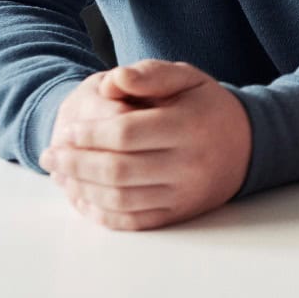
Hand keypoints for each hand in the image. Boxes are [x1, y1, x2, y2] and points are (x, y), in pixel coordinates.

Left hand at [41, 60, 251, 230]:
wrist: (247, 145)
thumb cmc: (206, 108)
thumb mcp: (186, 78)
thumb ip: (149, 75)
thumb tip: (112, 81)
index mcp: (190, 125)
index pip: (126, 134)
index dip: (89, 134)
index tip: (67, 131)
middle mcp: (190, 164)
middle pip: (118, 170)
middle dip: (76, 163)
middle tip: (51, 155)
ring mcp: (185, 194)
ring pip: (120, 199)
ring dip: (81, 189)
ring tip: (60, 174)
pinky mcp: (179, 214)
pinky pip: (132, 222)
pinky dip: (100, 213)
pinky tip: (82, 197)